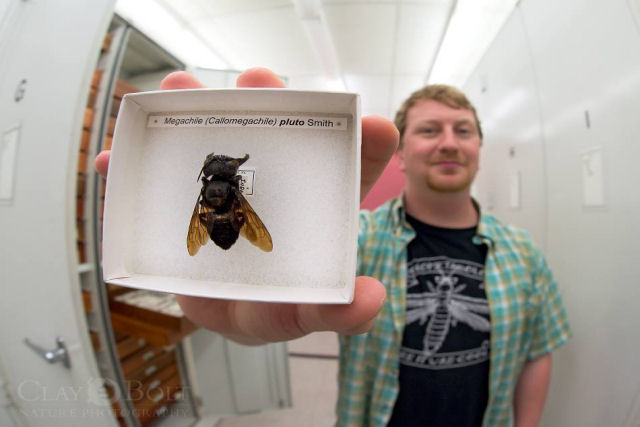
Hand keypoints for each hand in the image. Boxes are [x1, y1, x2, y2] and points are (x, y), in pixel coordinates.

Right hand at [94, 67, 397, 343]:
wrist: (233, 310)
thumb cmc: (280, 306)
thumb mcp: (308, 311)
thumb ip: (340, 311)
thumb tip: (368, 300)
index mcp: (317, 204)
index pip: (350, 166)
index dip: (364, 142)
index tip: (371, 124)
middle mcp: (277, 183)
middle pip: (276, 133)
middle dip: (266, 101)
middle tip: (256, 79)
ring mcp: (230, 185)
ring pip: (214, 139)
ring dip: (194, 111)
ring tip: (177, 89)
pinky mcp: (190, 199)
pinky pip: (160, 178)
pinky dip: (134, 168)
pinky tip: (114, 158)